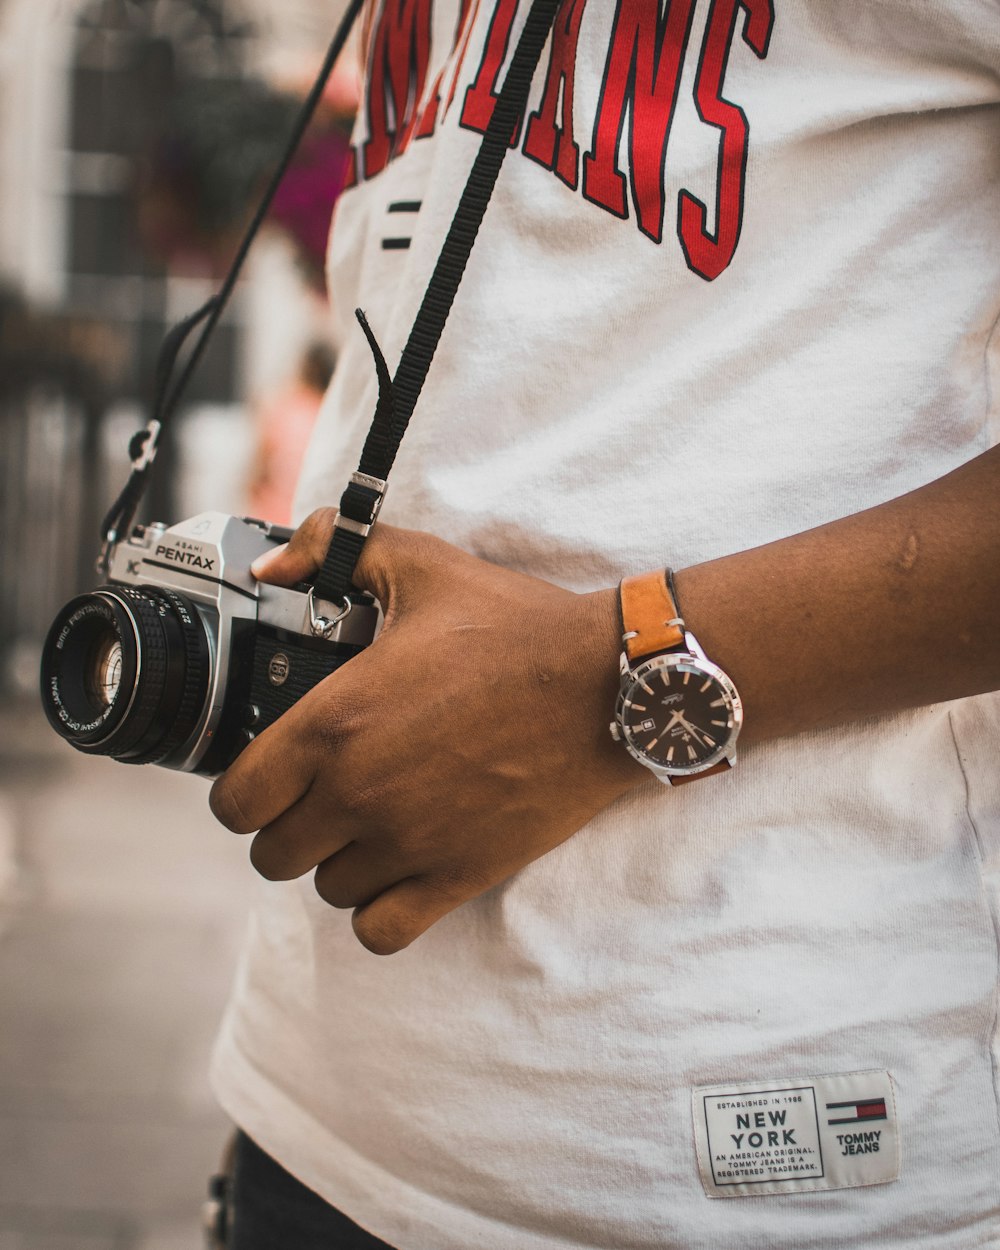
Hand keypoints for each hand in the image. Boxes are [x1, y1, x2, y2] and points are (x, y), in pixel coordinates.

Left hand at [209, 510, 645, 953]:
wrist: (606, 684)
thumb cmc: (514, 627)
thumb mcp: (421, 565)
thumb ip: (330, 549)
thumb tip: (270, 571)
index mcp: (333, 724)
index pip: (235, 801)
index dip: (242, 790)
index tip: (268, 775)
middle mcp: (358, 793)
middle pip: (273, 853)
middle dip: (288, 826)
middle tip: (321, 796)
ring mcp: (408, 842)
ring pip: (327, 890)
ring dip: (337, 862)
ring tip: (368, 826)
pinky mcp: (458, 874)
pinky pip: (382, 931)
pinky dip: (379, 912)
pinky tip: (398, 872)